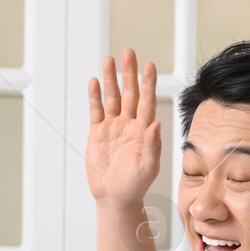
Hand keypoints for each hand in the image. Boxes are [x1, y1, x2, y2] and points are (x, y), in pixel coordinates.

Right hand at [86, 49, 161, 206]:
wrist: (115, 198)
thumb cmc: (135, 186)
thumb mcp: (148, 169)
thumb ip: (153, 146)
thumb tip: (156, 124)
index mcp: (144, 131)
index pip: (147, 102)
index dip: (148, 84)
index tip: (149, 66)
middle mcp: (129, 125)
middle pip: (130, 93)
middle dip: (129, 73)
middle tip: (128, 53)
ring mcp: (113, 127)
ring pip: (112, 98)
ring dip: (111, 79)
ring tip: (109, 60)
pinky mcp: (98, 133)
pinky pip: (96, 111)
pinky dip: (95, 96)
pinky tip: (94, 82)